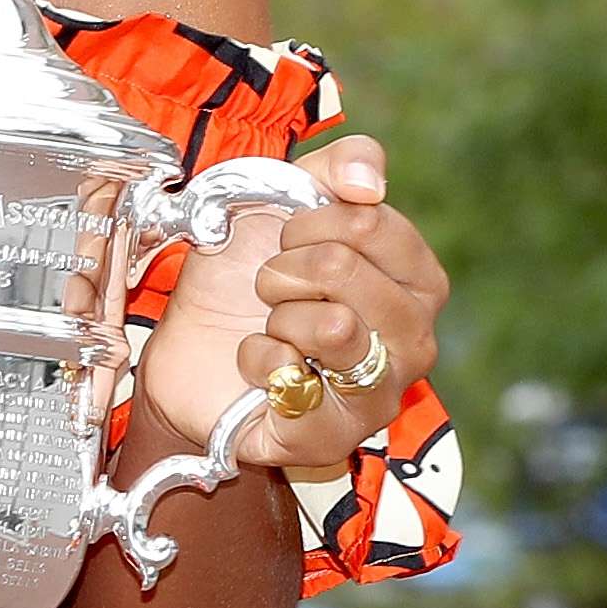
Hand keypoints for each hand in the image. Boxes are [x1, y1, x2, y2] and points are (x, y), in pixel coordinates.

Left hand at [141, 133, 446, 476]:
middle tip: (270, 286)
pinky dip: (258, 362)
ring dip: (278, 314)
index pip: (372, 222)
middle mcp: (414, 343)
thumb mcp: (284, 202)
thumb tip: (369, 180)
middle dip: (284, 268)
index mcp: (418, 283)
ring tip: (271, 325)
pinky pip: (295, 384)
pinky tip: (258, 368)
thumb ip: (337, 167)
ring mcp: (377, 397)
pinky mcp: (329, 440)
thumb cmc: (248, 277)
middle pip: (345, 270)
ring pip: (333, 327)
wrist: (188, 347)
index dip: (310, 220)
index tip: (289, 238)